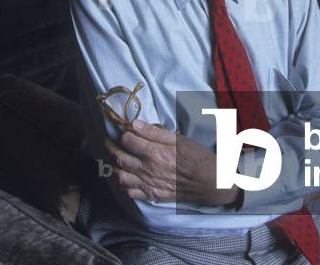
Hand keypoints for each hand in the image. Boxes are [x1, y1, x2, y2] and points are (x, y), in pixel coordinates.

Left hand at [104, 120, 240, 206]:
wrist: (210, 182)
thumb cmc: (197, 157)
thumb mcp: (179, 139)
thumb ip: (155, 132)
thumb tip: (134, 124)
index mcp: (154, 153)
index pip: (127, 140)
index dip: (123, 133)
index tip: (123, 129)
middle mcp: (147, 170)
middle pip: (119, 158)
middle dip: (111, 147)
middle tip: (109, 141)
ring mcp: (148, 185)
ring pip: (121, 177)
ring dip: (114, 167)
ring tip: (114, 158)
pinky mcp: (152, 195)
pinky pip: (131, 193)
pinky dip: (124, 185)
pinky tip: (125, 177)